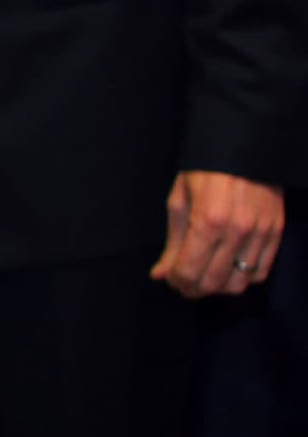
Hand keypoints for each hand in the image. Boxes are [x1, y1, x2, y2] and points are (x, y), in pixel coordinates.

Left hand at [151, 170, 284, 297]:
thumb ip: (172, 242)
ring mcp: (260, 235)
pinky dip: (243, 278)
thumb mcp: (179, 199)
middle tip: (184, 282)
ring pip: (239, 283)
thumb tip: (160, 274)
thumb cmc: (204, 171)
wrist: (243, 148)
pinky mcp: (276, 234)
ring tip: (205, 276)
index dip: (177, 281)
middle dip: (193, 288)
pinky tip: (229, 269)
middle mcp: (237, 232)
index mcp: (207, 221)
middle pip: (214, 282)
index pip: (190, 271)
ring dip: (218, 287)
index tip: (170, 278)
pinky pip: (260, 272)